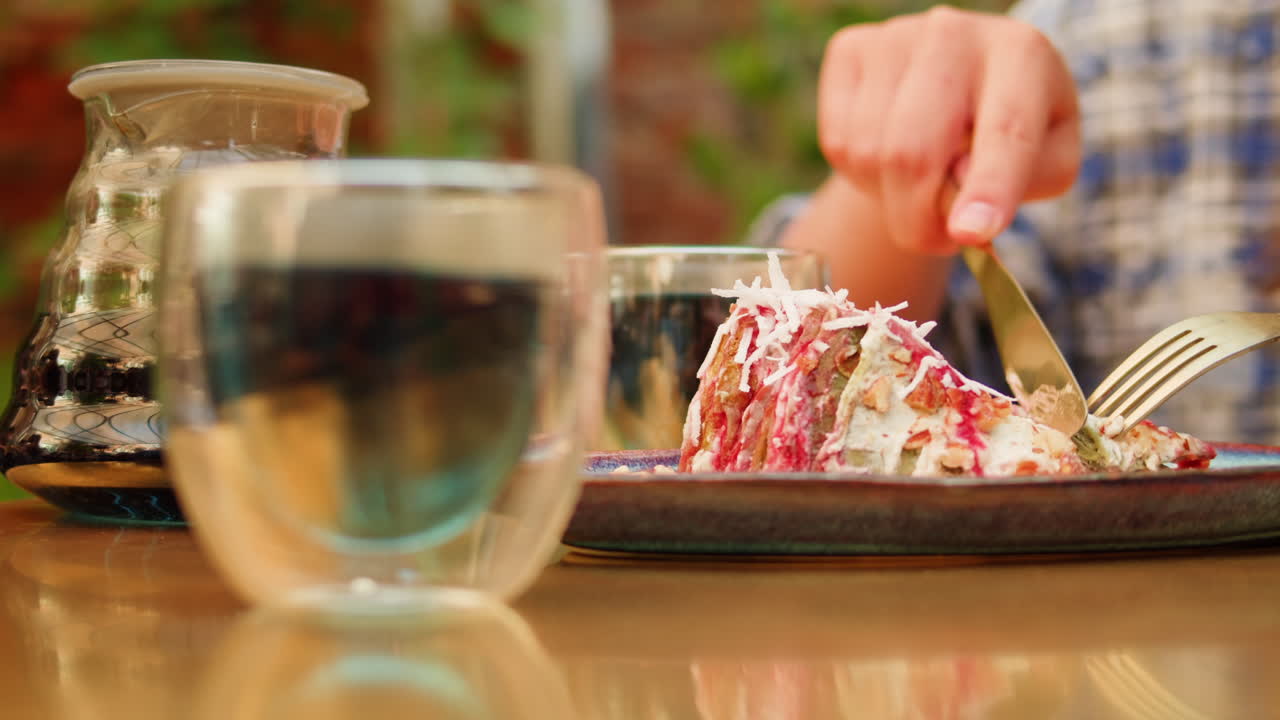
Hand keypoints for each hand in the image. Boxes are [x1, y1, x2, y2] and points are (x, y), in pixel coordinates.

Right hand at [817, 7, 1079, 253]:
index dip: (988, 186)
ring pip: (869, 154)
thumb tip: (957, 182)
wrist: (959, 88)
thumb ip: (1024, 182)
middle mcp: (954, 33)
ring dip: (890, 198)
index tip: (970, 233)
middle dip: (917, 218)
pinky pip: (838, 142)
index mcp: (1022, 55)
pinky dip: (859, 173)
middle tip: (935, 242)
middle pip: (914, 152)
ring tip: (921, 185)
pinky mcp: (849, 50)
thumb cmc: (1011, 135)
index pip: (1006, 130)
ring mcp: (894, 37)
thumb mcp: (1047, 163)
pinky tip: (888, 158)